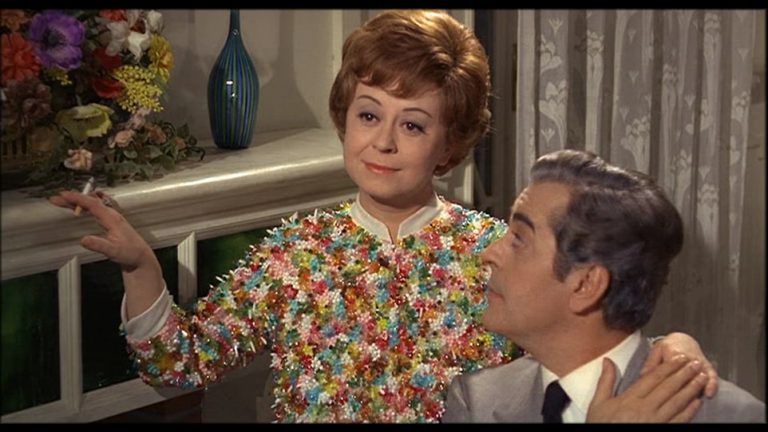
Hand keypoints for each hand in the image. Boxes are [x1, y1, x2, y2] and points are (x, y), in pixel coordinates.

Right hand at [49, 190, 155, 271]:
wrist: (140, 256)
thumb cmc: (129, 253)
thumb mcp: (113, 251)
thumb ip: (99, 245)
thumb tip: (83, 239)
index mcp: (112, 219)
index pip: (93, 204)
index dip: (78, 199)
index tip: (64, 195)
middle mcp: (111, 215)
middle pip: (90, 202)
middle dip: (73, 199)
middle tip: (56, 198)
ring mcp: (111, 218)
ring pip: (92, 205)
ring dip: (77, 202)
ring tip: (61, 201)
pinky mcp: (110, 222)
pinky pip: (95, 209)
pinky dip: (84, 206)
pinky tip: (77, 208)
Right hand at [587, 355, 706, 422]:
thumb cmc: (602, 426)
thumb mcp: (597, 404)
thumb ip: (605, 381)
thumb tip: (608, 361)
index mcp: (629, 399)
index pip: (653, 378)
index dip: (668, 366)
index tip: (678, 358)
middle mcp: (644, 408)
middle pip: (668, 387)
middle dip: (684, 374)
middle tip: (695, 363)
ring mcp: (655, 421)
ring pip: (677, 402)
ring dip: (691, 389)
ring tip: (701, 378)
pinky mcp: (661, 431)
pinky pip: (679, 420)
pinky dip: (690, 410)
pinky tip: (697, 402)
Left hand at [643, 332, 717, 397]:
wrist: (683, 341)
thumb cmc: (667, 349)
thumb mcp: (656, 352)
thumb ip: (650, 365)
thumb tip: (642, 378)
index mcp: (671, 352)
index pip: (670, 366)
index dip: (669, 378)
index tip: (664, 391)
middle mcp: (687, 357)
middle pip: (686, 372)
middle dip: (684, 384)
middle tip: (680, 397)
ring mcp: (698, 362)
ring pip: (700, 374)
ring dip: (700, 384)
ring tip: (698, 394)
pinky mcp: (707, 367)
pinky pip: (712, 375)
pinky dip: (712, 384)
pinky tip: (709, 393)